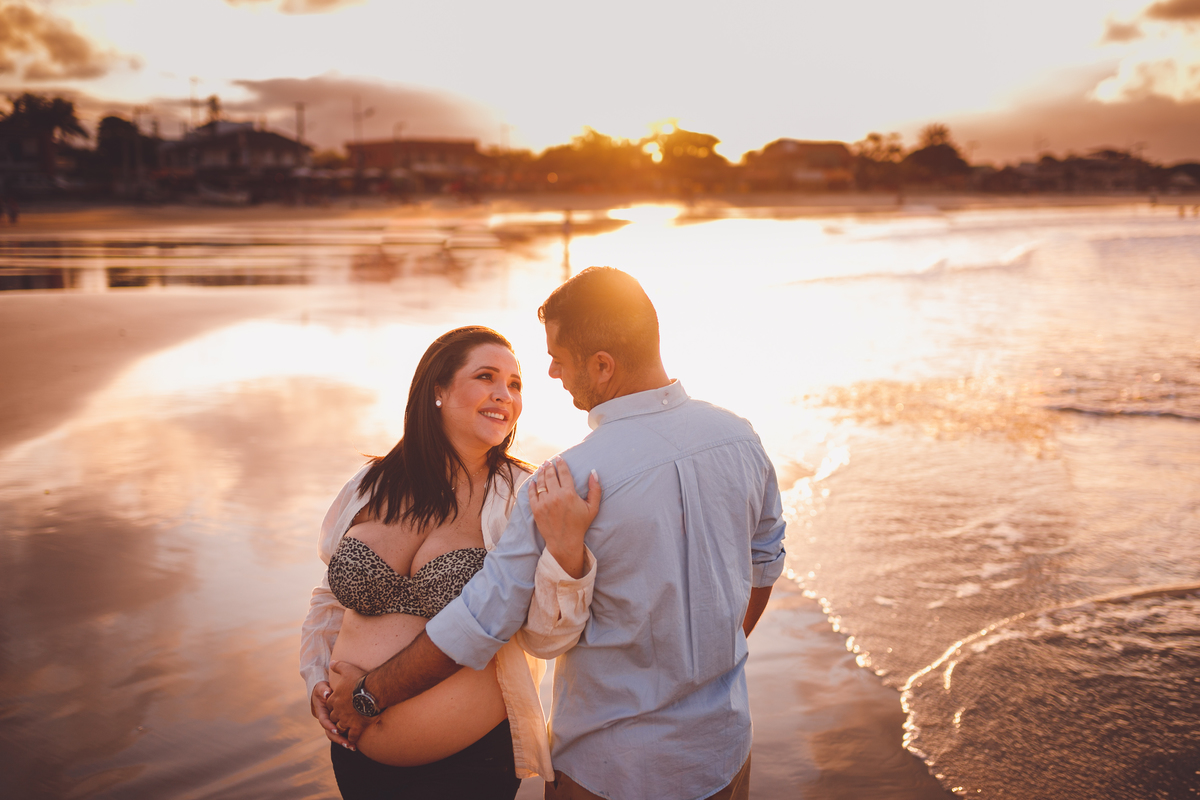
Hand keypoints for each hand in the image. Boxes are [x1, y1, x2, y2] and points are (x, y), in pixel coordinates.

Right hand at [310, 680, 353, 748]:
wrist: (324, 692)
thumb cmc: (323, 689)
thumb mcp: (321, 688)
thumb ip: (323, 689)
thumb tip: (326, 693)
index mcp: (321, 712)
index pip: (324, 721)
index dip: (329, 726)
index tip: (336, 730)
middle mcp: (326, 720)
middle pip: (330, 733)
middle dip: (338, 739)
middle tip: (348, 744)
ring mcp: (331, 723)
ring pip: (336, 735)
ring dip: (343, 741)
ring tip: (352, 747)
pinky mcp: (338, 724)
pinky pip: (342, 733)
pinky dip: (348, 738)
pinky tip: (355, 744)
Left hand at [327, 660, 379, 745]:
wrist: (373, 690)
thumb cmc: (360, 679)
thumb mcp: (348, 669)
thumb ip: (338, 666)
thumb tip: (332, 662)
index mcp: (334, 699)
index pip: (330, 705)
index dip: (334, 705)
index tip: (339, 705)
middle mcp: (338, 711)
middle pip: (333, 718)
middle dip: (337, 718)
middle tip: (343, 718)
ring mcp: (347, 720)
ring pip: (341, 728)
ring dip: (343, 729)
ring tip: (348, 729)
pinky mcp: (357, 727)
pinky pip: (352, 736)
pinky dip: (352, 738)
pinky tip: (355, 739)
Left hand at [528, 456, 599, 578]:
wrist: (565, 542)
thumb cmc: (580, 524)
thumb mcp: (592, 508)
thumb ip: (595, 489)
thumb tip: (593, 473)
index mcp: (569, 494)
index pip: (564, 473)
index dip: (561, 464)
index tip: (559, 458)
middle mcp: (555, 496)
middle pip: (550, 475)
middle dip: (550, 466)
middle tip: (549, 461)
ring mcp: (544, 502)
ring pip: (541, 482)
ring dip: (541, 473)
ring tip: (542, 468)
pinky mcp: (536, 509)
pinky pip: (532, 493)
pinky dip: (532, 486)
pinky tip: (533, 481)